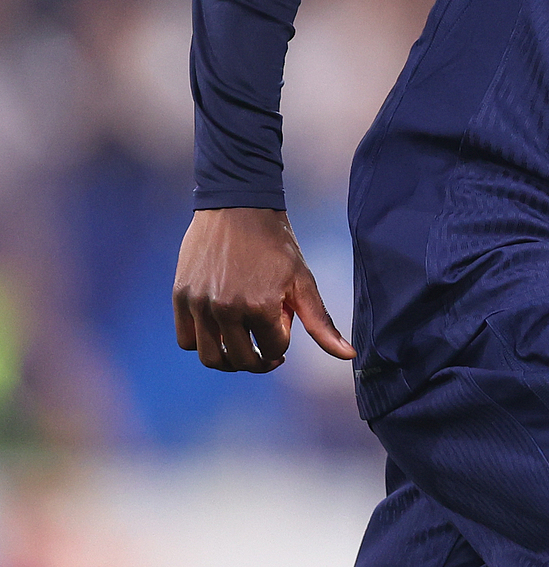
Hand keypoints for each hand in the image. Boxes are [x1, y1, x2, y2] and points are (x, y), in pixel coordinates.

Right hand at [173, 208, 354, 371]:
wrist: (239, 207)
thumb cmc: (276, 244)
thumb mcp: (303, 281)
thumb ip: (322, 322)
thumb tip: (349, 356)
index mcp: (260, 305)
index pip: (273, 349)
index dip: (282, 341)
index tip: (283, 322)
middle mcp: (226, 309)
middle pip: (242, 360)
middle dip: (260, 359)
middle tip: (267, 346)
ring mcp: (199, 304)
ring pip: (211, 358)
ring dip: (230, 360)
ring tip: (244, 345)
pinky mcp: (181, 297)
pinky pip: (186, 340)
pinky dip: (203, 344)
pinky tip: (221, 330)